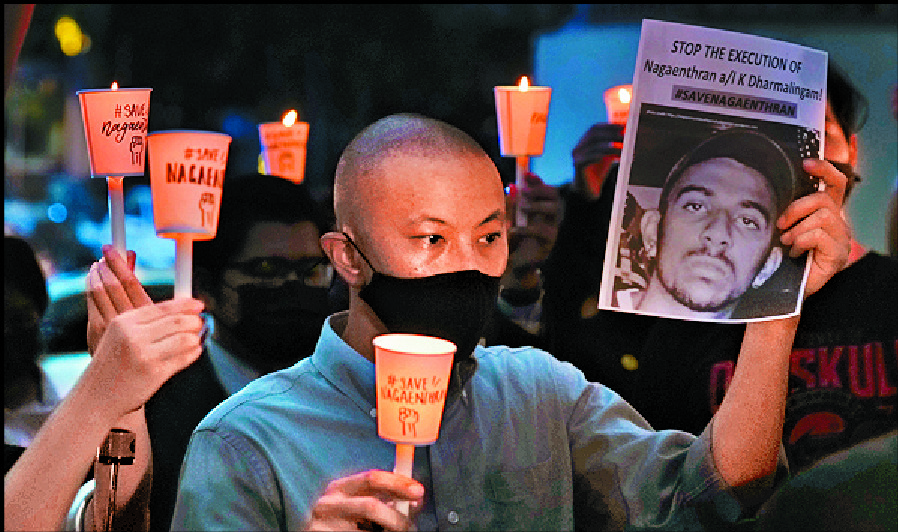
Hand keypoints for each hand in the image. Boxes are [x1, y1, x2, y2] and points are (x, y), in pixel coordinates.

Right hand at [80, 297, 204, 419]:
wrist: (96, 397)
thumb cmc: (111, 365)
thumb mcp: (118, 336)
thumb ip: (144, 323)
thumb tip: (180, 311)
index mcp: (124, 322)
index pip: (163, 307)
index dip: (185, 305)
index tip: (198, 305)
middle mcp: (133, 336)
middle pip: (177, 321)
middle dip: (194, 321)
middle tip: (201, 322)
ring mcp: (144, 355)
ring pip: (184, 339)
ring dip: (196, 337)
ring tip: (198, 338)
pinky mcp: (155, 373)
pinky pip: (183, 358)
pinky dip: (194, 352)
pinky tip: (195, 351)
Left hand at [86, 245, 152, 354]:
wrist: (134, 369)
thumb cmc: (147, 335)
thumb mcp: (150, 308)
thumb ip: (136, 281)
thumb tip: (131, 254)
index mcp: (148, 314)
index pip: (129, 281)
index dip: (117, 262)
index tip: (110, 248)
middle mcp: (129, 319)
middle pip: (111, 284)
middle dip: (105, 265)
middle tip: (105, 253)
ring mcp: (111, 326)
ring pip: (98, 292)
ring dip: (96, 274)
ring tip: (98, 265)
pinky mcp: (97, 331)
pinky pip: (92, 302)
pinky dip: (90, 287)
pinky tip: (92, 279)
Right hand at [304, 470, 423, 531]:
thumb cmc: (340, 522)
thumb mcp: (357, 504)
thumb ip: (382, 499)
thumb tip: (413, 502)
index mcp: (339, 488)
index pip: (372, 478)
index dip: (398, 483)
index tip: (417, 491)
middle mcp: (328, 504)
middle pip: (370, 506)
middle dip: (396, 517)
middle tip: (410, 527)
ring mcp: (322, 525)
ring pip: (367, 531)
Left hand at [504, 173, 560, 289]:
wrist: (514, 267)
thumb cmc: (511, 242)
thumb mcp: (508, 221)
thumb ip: (510, 205)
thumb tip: (512, 186)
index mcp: (540, 211)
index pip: (544, 190)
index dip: (537, 180)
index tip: (526, 174)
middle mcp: (548, 218)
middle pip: (554, 195)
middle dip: (540, 189)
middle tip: (524, 191)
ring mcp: (551, 230)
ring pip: (554, 209)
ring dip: (537, 205)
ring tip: (522, 207)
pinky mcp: (547, 244)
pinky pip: (542, 230)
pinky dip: (526, 228)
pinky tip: (514, 230)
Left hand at [777, 159, 850, 297]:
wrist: (784, 288)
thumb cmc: (782, 258)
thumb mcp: (784, 227)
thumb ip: (788, 210)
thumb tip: (775, 190)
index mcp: (826, 214)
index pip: (835, 184)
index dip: (824, 170)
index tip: (806, 163)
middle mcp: (838, 224)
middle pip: (825, 198)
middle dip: (797, 208)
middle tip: (781, 224)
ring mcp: (842, 239)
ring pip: (823, 216)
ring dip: (798, 228)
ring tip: (787, 242)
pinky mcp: (839, 254)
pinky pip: (820, 235)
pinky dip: (802, 242)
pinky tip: (795, 253)